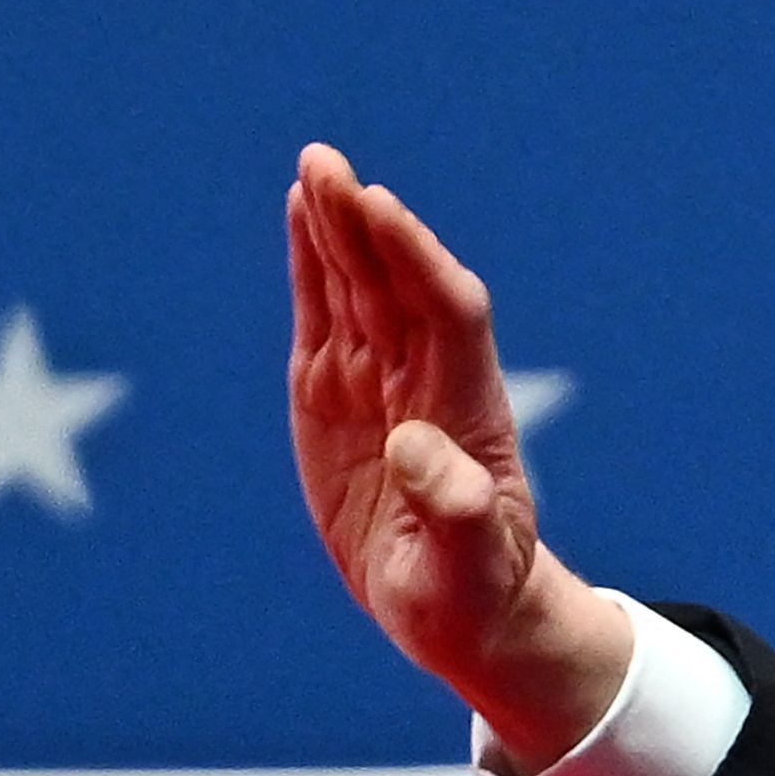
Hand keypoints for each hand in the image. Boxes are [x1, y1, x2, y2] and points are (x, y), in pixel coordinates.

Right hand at [287, 143, 630, 766]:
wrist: (459, 610)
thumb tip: (416, 444)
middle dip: (365, 226)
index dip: (417, 260)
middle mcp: (425, 386)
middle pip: (398, 287)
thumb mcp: (466, 570)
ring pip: (360, 289)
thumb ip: (453, 510)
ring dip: (338, 228)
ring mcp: (381, 384)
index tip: (382, 210)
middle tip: (327, 165)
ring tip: (315, 167)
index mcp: (467, 418)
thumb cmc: (472, 595)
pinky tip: (302, 211)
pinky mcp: (338, 394)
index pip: (447, 317)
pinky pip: (326, 315)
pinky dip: (314, 264)